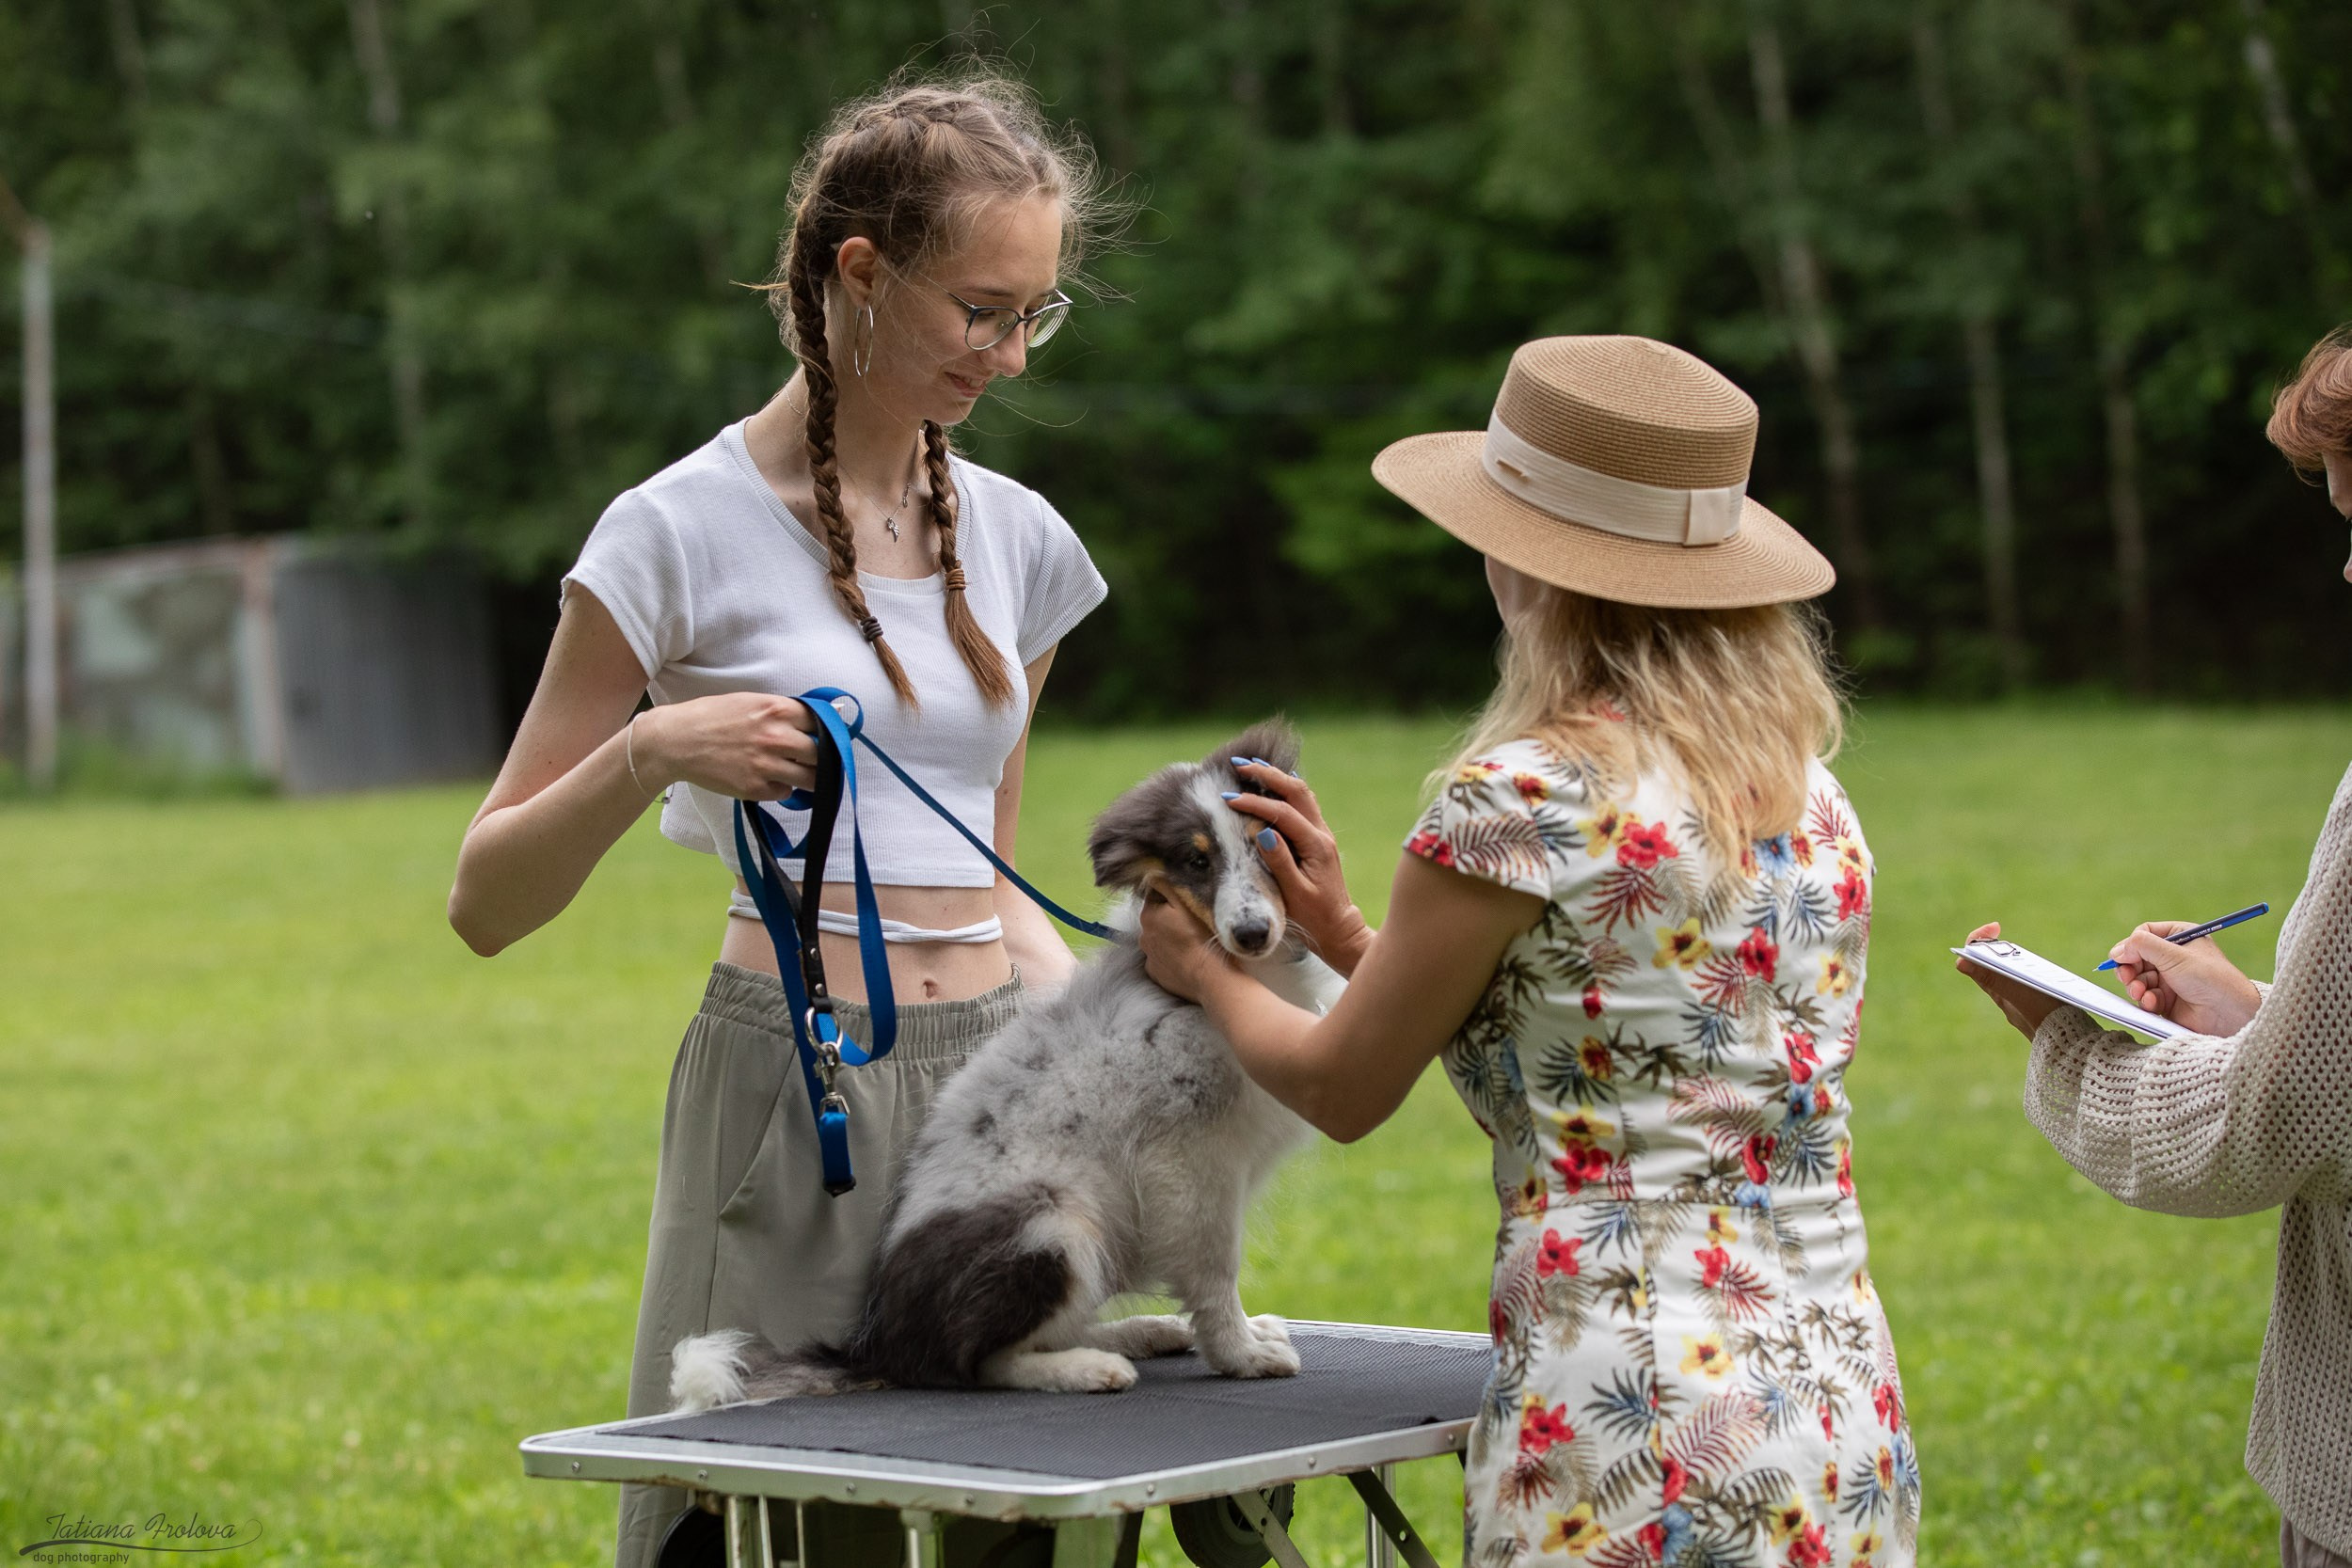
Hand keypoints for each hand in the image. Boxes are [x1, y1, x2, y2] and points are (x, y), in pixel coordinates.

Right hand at [636, 693, 821, 799]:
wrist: (676, 741)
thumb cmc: (711, 717)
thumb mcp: (750, 701)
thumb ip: (783, 710)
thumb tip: (823, 715)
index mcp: (777, 710)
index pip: (822, 723)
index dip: (825, 732)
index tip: (824, 738)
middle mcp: (776, 737)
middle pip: (822, 754)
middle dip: (820, 758)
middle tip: (812, 760)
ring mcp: (766, 765)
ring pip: (810, 779)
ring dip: (807, 778)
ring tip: (797, 773)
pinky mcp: (755, 788)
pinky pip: (785, 792)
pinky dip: (781, 788)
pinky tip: (767, 779)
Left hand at [1137, 886, 1234, 1001]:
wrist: (1211, 977)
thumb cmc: (1203, 937)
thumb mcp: (1187, 903)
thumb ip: (1167, 886)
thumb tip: (1152, 874)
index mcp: (1149, 916)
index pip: (1155, 898)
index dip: (1172, 898)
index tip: (1188, 904)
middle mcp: (1143, 936)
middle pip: (1157, 920)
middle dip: (1170, 919)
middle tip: (1193, 923)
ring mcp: (1149, 957)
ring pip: (1159, 940)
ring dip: (1170, 938)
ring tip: (1192, 942)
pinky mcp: (1156, 974)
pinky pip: (1162, 960)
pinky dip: (1171, 957)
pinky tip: (1187, 958)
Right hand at [1225, 761, 1371, 974]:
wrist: (1337, 926)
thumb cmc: (1314, 915)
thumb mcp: (1294, 893)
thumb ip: (1279, 862)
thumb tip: (1262, 832)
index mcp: (1316, 846)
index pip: (1283, 813)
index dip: (1255, 804)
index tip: (1228, 799)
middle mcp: (1321, 833)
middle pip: (1296, 790)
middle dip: (1267, 775)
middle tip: (1238, 765)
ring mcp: (1320, 833)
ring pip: (1301, 792)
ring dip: (1276, 777)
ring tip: (1250, 767)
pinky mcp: (1315, 837)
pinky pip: (1301, 803)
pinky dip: (1282, 789)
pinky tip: (1268, 785)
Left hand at [1954, 920, 2064, 1041]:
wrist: (2070, 1044)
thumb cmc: (2044, 1016)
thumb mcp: (2017, 993)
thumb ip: (1991, 977)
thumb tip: (1961, 962)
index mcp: (1996, 992)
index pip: (1975, 961)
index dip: (1979, 941)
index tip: (1995, 927)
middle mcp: (2005, 997)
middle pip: (1993, 966)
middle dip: (2001, 950)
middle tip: (2014, 943)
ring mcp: (2020, 1003)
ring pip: (2012, 976)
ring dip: (2019, 963)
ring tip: (2033, 959)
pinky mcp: (2037, 1009)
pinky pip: (2029, 986)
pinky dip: (2033, 975)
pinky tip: (2048, 976)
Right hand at [2106, 919, 2262, 1036]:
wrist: (2230, 1014)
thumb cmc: (2209, 978)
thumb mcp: (2174, 955)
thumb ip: (2142, 946)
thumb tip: (2115, 951)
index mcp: (2180, 937)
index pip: (2144, 934)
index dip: (2131, 945)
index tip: (2123, 957)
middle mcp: (2174, 957)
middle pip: (2136, 957)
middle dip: (2130, 969)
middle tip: (2126, 977)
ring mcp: (2170, 979)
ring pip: (2138, 979)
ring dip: (2136, 986)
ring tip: (2140, 993)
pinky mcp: (2168, 1001)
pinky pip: (2146, 997)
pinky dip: (2146, 1000)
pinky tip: (2153, 1003)